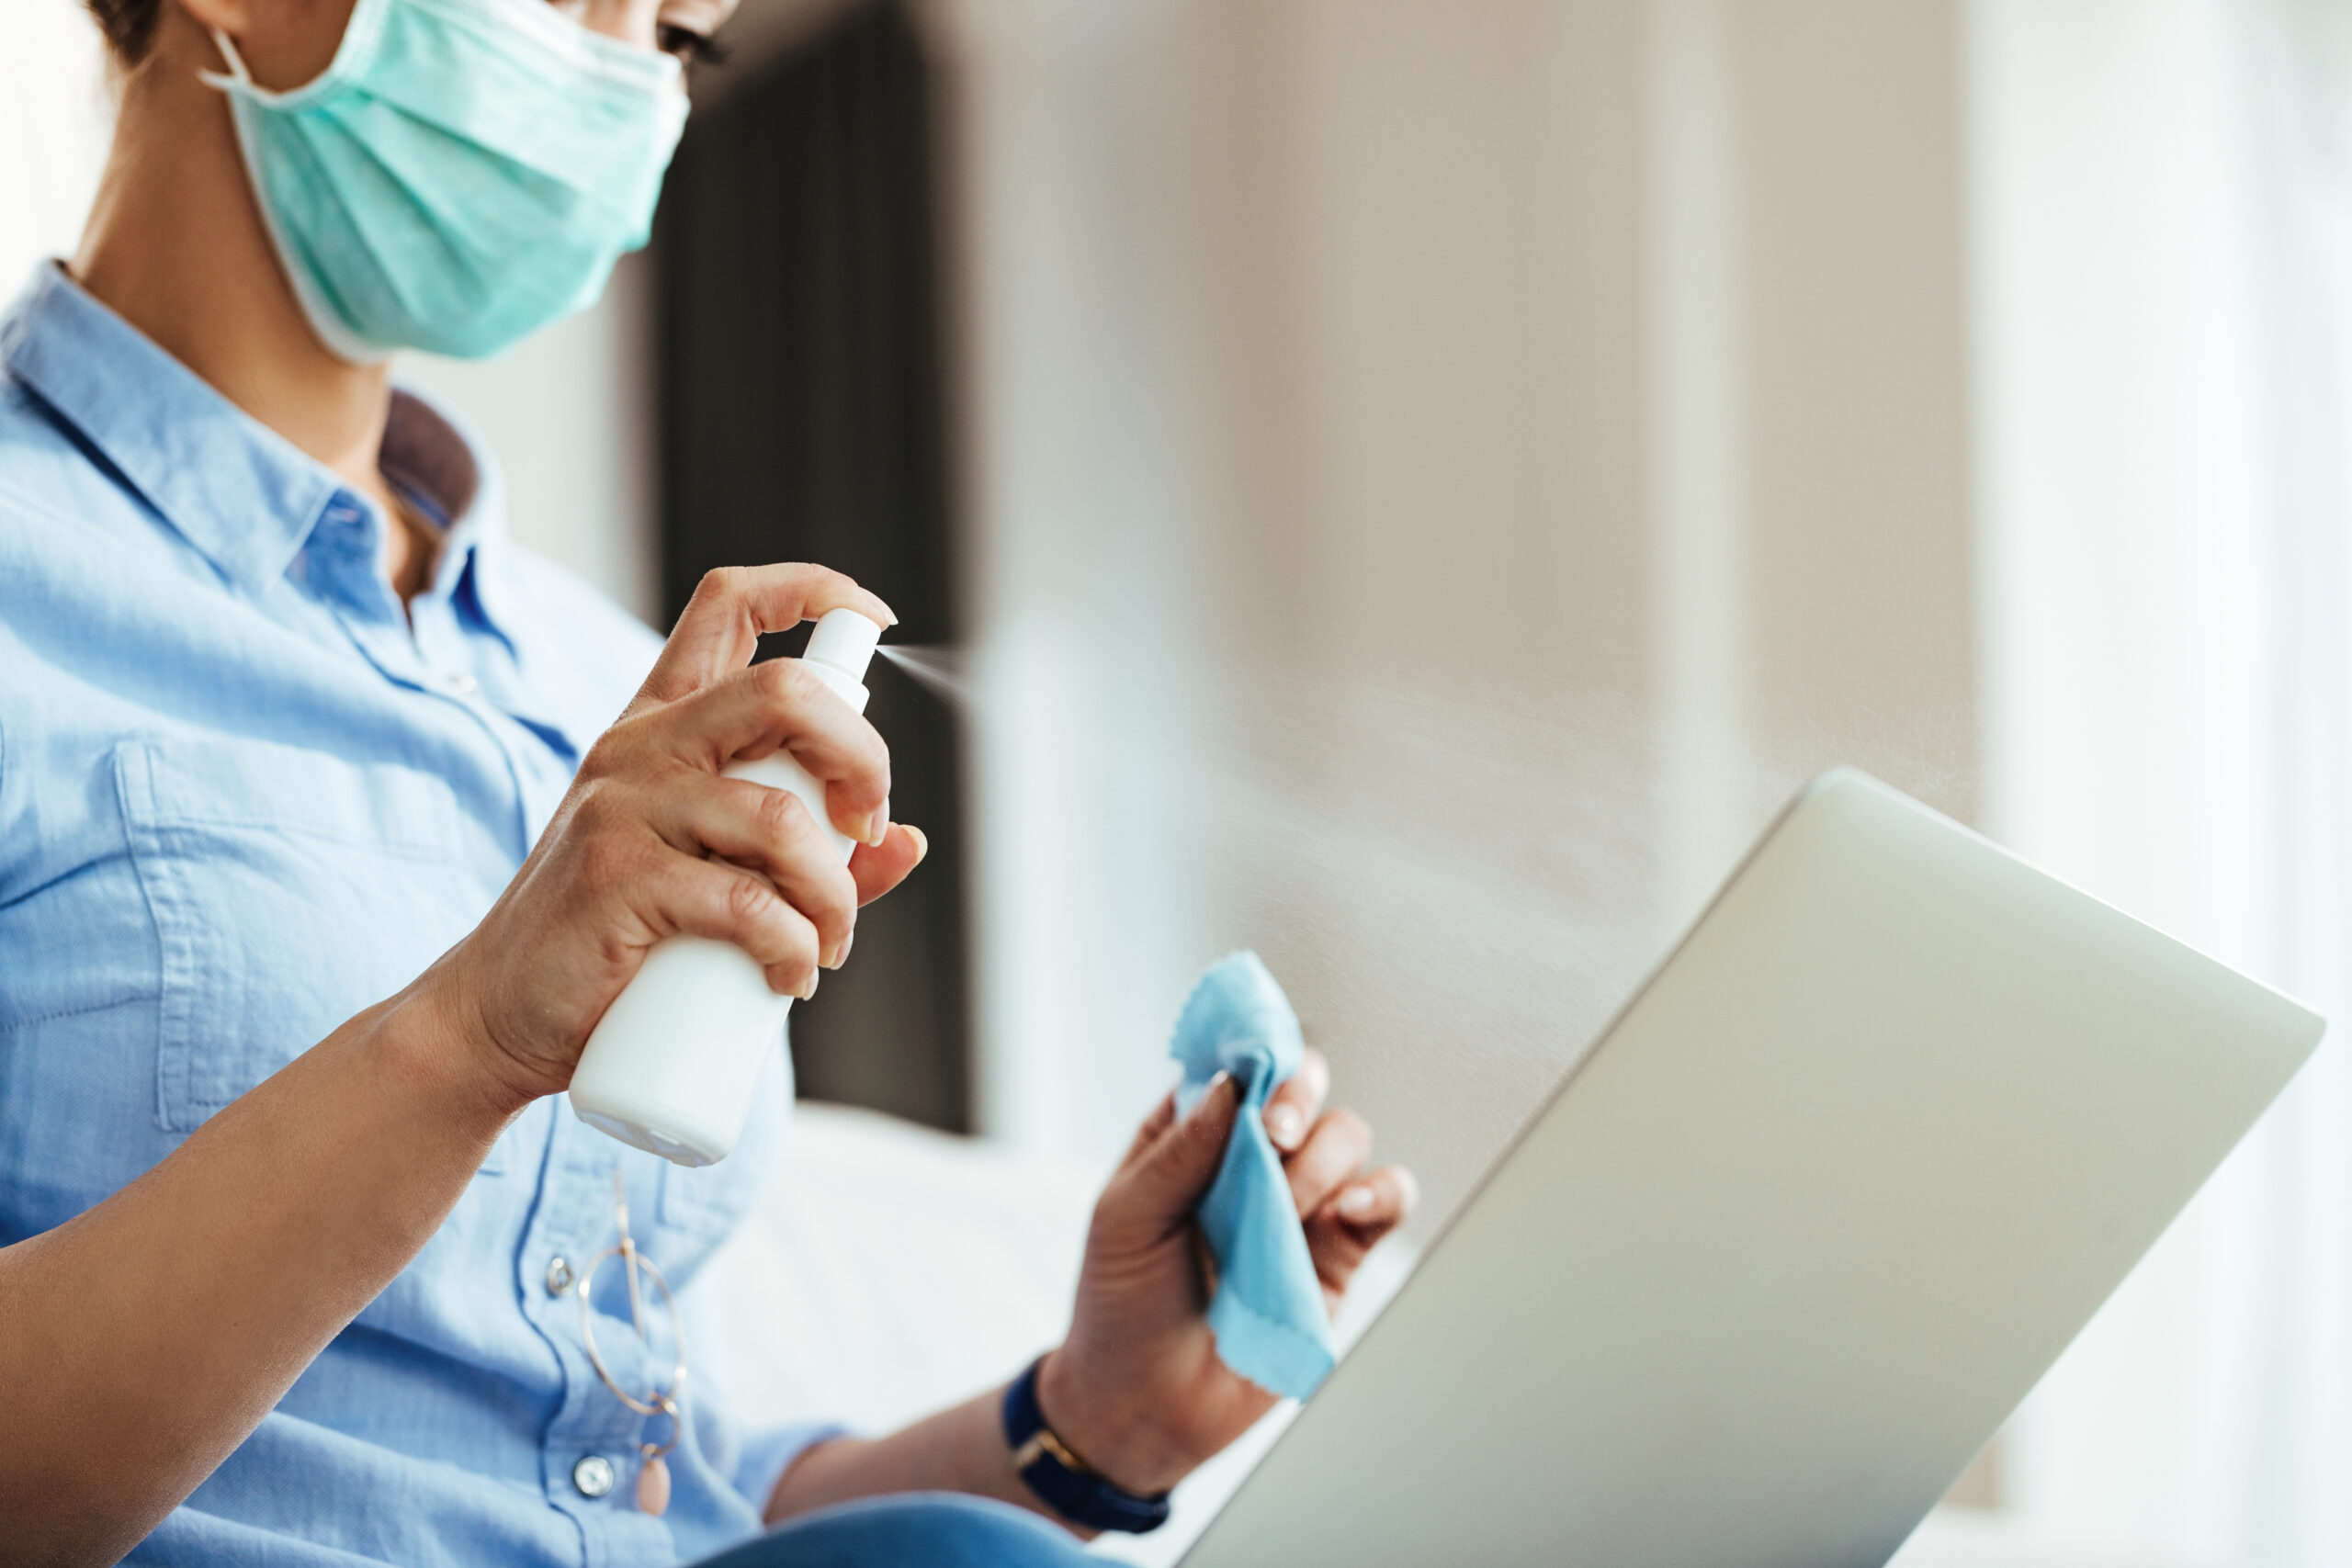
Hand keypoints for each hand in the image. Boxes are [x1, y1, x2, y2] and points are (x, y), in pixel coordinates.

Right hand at [423, 565, 928, 1111]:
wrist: (502, 1013)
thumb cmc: (617, 941)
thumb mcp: (715, 877)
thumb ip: (813, 856)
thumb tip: (911, 842)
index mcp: (662, 724)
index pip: (729, 605)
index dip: (813, 588)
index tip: (873, 619)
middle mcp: (641, 745)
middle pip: (782, 690)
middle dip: (861, 756)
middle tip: (866, 830)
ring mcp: (622, 805)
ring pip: (779, 816)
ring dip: (832, 891)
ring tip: (827, 943)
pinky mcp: (613, 877)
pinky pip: (743, 900)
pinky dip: (792, 945)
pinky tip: (790, 975)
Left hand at [1038, 1050, 1418, 1495]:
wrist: (1144, 1406)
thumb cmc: (1120, 1306)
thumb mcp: (1125, 1218)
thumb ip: (1179, 1151)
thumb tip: (1231, 1083)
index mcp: (1191, 1134)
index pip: (1237, 1065)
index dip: (1253, 1054)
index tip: (1255, 1067)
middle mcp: (1251, 1159)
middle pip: (1303, 1086)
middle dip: (1296, 1096)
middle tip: (1273, 1133)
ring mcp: (1298, 1204)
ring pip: (1345, 1137)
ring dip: (1321, 1159)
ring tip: (1285, 1207)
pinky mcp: (1337, 1254)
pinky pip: (1386, 1201)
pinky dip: (1382, 1193)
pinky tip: (1347, 1212)